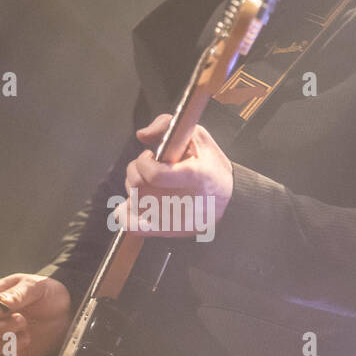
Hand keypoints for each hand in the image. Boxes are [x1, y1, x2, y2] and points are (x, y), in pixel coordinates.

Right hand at [0, 273, 71, 355]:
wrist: (65, 312)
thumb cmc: (47, 294)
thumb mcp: (34, 287)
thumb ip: (15, 295)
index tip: (1, 311)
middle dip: (1, 328)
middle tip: (22, 320)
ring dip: (7, 343)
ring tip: (26, 332)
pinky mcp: (8, 354)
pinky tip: (20, 347)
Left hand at [114, 113, 233, 237]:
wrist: (229, 198)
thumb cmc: (211, 166)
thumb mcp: (197, 137)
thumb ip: (166, 125)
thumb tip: (142, 135)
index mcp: (194, 177)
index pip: (154, 175)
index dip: (144, 162)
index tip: (150, 156)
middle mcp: (185, 202)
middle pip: (140, 188)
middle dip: (135, 173)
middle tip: (147, 168)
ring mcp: (176, 220)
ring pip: (134, 204)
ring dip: (133, 189)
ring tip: (148, 183)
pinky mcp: (169, 231)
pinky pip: (134, 227)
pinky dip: (125, 214)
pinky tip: (131, 204)